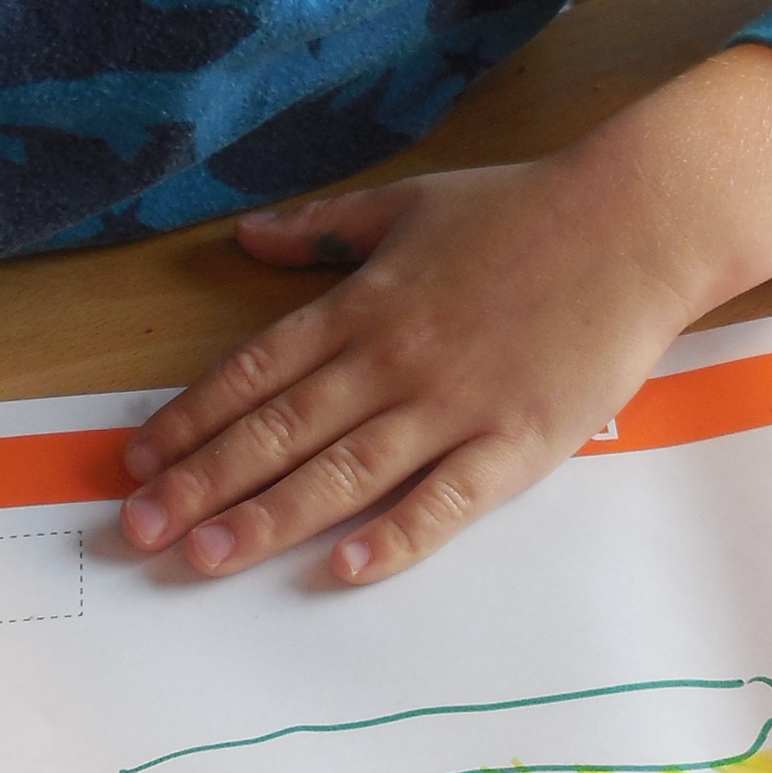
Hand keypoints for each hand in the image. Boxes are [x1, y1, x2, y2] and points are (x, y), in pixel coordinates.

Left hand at [123, 156, 689, 584]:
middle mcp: (393, 358)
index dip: (191, 419)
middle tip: (138, 531)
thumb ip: (319, 229)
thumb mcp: (406, 203)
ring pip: (343, 471)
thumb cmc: (521, 211)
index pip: (255, 372)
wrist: (635, 224)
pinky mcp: (517, 441)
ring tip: (204, 559)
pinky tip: (346, 569)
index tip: (136, 462)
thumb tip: (244, 239)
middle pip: (280, 430)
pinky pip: (447, 499)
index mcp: (362, 304)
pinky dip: (396, 534)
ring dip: (269, 518)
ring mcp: (454, 403)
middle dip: (202, 483)